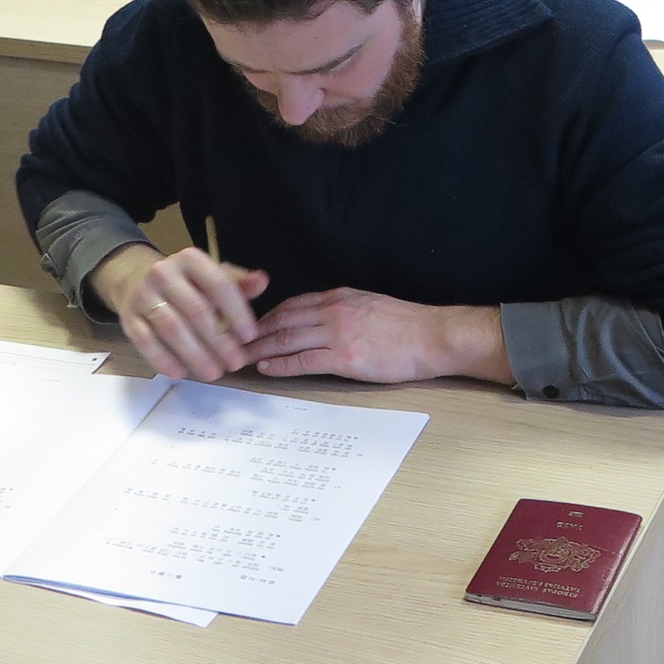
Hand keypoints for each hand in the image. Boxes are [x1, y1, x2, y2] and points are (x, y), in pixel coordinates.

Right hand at [90, 244, 266, 382]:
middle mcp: (164, 273)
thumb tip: (262, 281)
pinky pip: (145, 341)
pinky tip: (181, 373)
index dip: (237, 312)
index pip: (219, 284)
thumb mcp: (210, 275)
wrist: (134, 279)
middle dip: (219, 341)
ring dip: (194, 354)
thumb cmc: (184, 282)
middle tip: (235, 363)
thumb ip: (237, 282)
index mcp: (190, 259)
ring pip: (171, 327)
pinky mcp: (129, 318)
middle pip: (196, 310)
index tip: (250, 336)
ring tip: (213, 373)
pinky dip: (163, 359)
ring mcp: (143, 295)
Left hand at [247, 288, 510, 385]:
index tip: (247, 326)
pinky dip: (280, 363)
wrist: (433, 337)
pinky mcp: (345, 358)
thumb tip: (320, 320)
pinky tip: (265, 367)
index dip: (265, 316)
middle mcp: (333, 310)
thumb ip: (343, 309)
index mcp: (339, 296)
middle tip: (229, 342)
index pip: (291, 304)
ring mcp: (337, 333)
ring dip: (258, 348)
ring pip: (285, 338)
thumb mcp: (370, 305)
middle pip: (281, 319)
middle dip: (251, 332)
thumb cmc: (408, 326)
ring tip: (237, 357)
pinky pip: (303, 360)